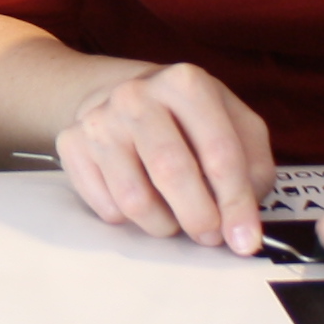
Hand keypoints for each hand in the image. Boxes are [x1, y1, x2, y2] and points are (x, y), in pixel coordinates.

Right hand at [54, 62, 276, 257]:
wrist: (122, 95)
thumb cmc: (188, 119)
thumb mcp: (234, 123)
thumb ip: (252, 168)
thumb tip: (243, 225)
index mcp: (186, 83)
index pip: (220, 153)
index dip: (237, 204)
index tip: (245, 241)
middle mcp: (137, 95)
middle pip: (172, 172)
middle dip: (199, 217)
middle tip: (209, 237)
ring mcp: (99, 119)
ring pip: (134, 199)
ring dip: (164, 224)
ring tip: (176, 218)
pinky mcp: (72, 143)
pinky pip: (106, 207)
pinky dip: (131, 220)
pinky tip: (144, 200)